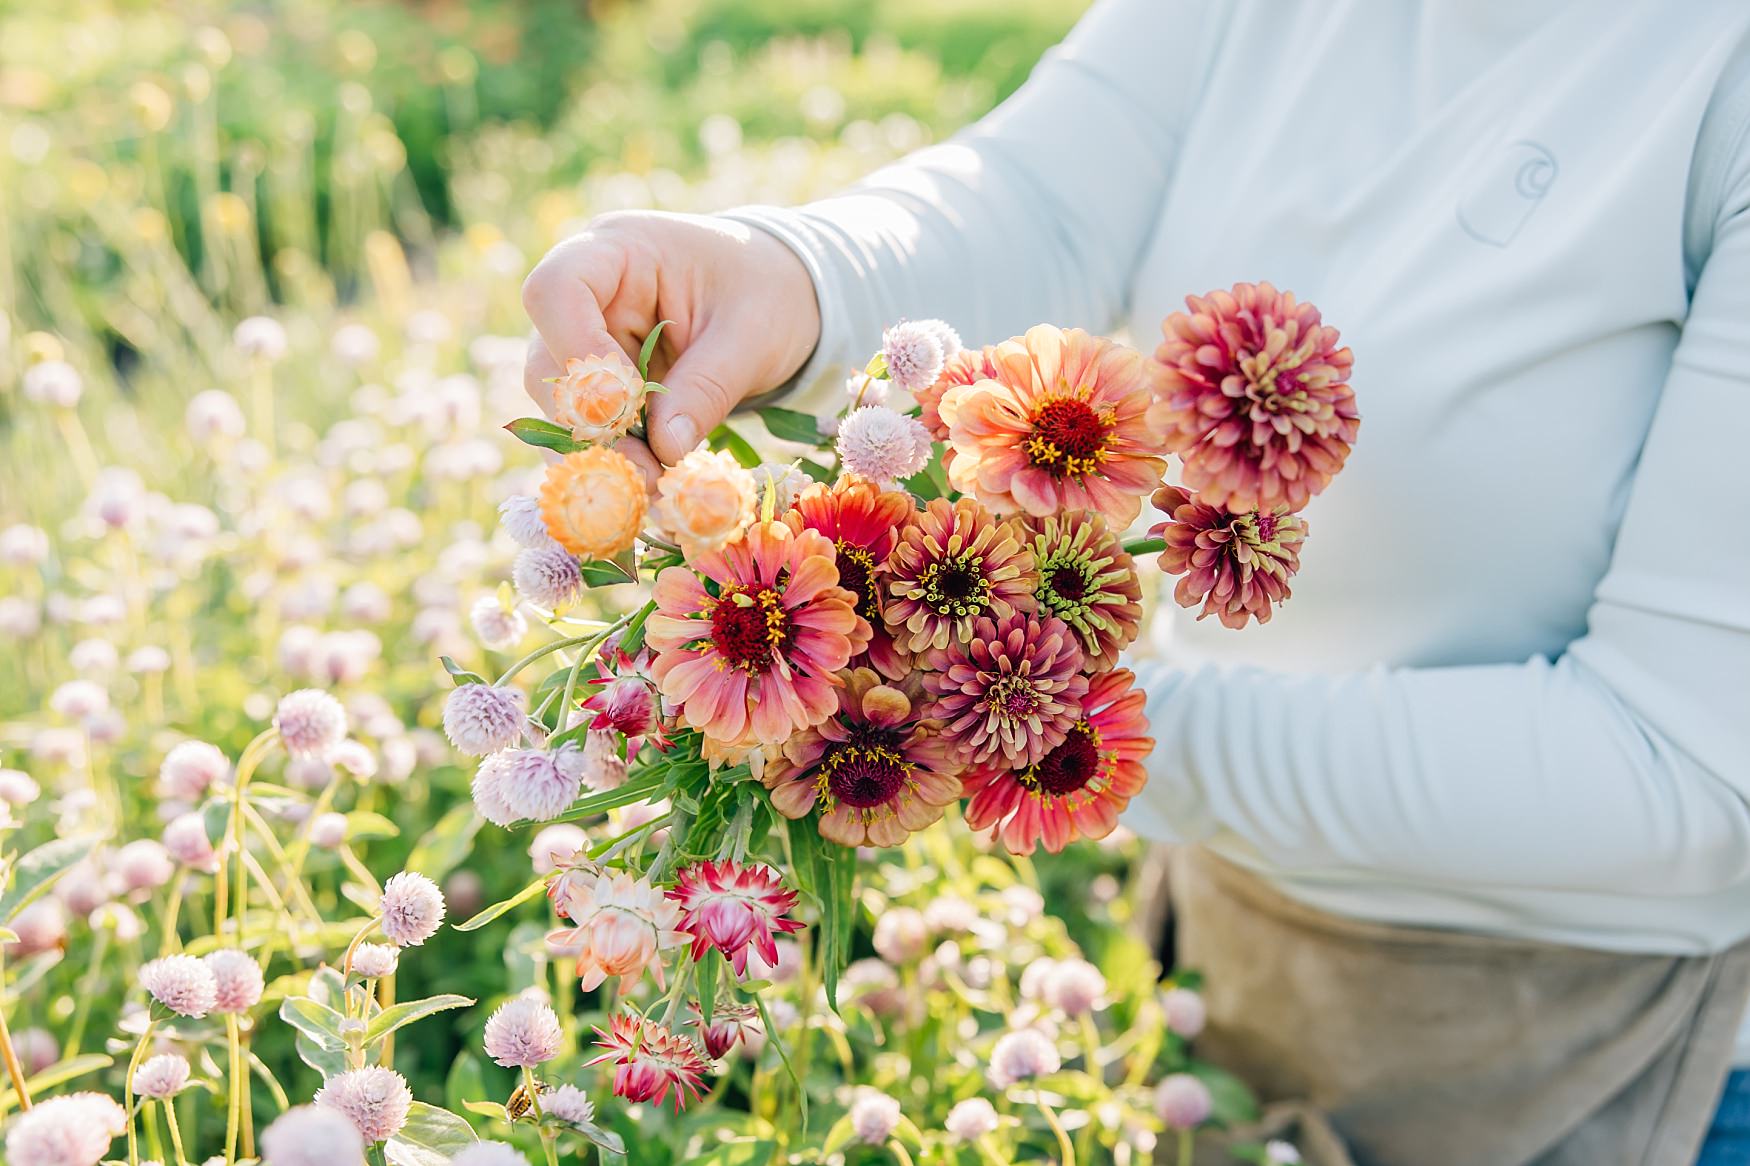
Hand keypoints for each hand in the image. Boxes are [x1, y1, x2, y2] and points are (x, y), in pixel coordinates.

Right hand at [521, 210, 820, 482]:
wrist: (781, 296)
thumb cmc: (767, 292)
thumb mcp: (752, 335)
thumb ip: (706, 387)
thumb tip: (663, 452)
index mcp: (619, 250)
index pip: (556, 290)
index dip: (577, 351)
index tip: (625, 404)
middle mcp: (589, 296)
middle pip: (550, 365)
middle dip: (596, 428)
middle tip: (648, 475)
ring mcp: (590, 342)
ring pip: (563, 409)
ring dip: (605, 454)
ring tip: (657, 487)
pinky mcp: (604, 388)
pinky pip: (591, 431)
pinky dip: (618, 461)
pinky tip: (652, 486)